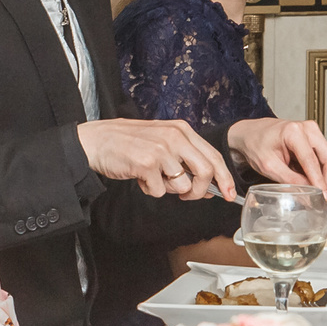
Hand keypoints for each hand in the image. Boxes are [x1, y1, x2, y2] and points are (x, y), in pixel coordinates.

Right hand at [77, 119, 236, 200]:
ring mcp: (161, 150)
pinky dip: (150, 190)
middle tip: (188, 196)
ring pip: (183, 186)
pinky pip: (160, 191)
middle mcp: (175, 137)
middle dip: (200, 191)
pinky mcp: (147, 164)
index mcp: (181, 129)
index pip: (214, 156)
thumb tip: (208, 182)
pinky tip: (140, 177)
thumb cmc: (128, 142)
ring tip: (153, 178)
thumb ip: (185, 155)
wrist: (97, 141)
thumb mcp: (162, 139)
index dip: (225, 178)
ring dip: (169, 190)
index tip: (230, 193)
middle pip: (206, 172)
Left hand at [227, 117, 326, 190]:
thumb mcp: (268, 167)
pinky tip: (310, 179)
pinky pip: (326, 158)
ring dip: (325, 177)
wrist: (251, 133)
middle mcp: (308, 128)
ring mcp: (313, 132)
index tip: (323, 197)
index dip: (320, 182)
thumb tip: (307, 195)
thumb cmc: (256, 144)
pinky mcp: (315, 138)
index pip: (312, 161)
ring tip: (314, 189)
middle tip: (322, 197)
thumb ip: (289, 181)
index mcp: (294, 132)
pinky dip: (321, 172)